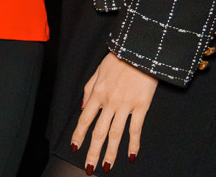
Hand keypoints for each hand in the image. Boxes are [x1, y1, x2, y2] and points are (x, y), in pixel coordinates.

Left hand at [72, 52, 157, 172]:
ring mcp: (125, 105)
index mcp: (97, 93)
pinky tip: (131, 156)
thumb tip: (82, 107)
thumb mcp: (98, 71)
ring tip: (107, 166)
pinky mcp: (141, 106)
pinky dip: (133, 144)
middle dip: (93, 151)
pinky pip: (136, 129)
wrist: (138, 50)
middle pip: (99, 131)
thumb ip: (89, 89)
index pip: (85, 119)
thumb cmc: (119, 59)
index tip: (74, 148)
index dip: (79, 135)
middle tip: (89, 167)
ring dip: (110, 152)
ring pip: (115, 134)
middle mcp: (109, 102)